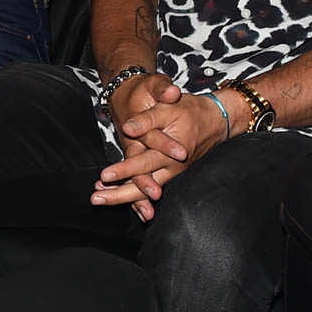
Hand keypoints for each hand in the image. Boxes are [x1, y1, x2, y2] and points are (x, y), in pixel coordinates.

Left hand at [93, 93, 229, 218]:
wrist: (215, 120)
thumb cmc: (190, 111)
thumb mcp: (168, 108)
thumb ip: (147, 119)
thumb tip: (128, 129)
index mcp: (170, 152)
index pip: (143, 164)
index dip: (123, 170)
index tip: (104, 175)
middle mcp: (172, 168)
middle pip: (143, 187)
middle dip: (118, 195)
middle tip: (96, 199)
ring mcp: (173, 174)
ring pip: (147, 193)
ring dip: (125, 197)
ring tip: (101, 198)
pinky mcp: (173, 174)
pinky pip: (154, 189)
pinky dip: (139, 197)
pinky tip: (126, 203)